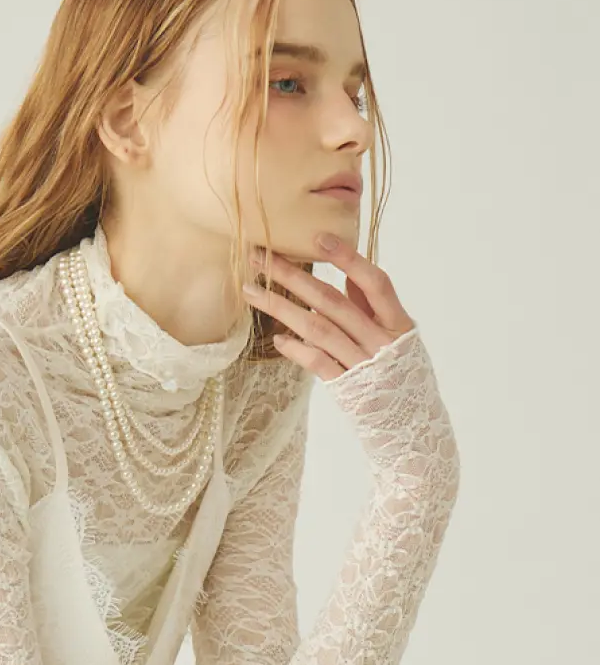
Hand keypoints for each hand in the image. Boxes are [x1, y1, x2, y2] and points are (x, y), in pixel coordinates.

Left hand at [242, 234, 416, 381]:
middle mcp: (381, 342)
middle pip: (332, 302)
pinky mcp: (347, 389)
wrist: (413, 427)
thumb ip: (374, 307)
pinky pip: (317, 364)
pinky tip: (276, 337)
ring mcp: (363, 366)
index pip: (375, 283)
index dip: (348, 259)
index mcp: (398, 323)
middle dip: (293, 276)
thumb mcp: (399, 337)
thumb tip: (350, 275)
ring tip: (251, 292)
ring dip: (281, 307)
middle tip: (260, 257)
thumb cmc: (403, 375)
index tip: (318, 238)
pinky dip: (296, 349)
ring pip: (318, 330)